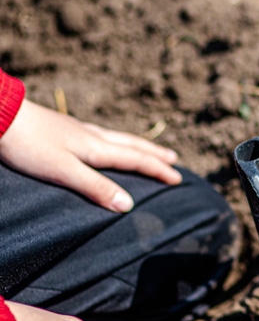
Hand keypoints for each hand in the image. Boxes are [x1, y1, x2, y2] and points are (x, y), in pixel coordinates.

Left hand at [0, 100, 181, 212]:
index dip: (158, 170)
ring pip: (116, 138)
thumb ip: (96, 187)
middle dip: (154, 154)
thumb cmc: (29, 145)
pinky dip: (114, 140)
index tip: (178, 178)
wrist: (0, 115)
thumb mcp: (64, 171)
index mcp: (96, 148)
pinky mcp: (62, 128)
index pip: (136, 160)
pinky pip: (100, 135)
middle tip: (174, 159)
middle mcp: (91, 136)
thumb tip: (130, 205)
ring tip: (148, 148)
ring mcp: (76, 130)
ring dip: (137, 145)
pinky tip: (104, 140)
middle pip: (131, 145)